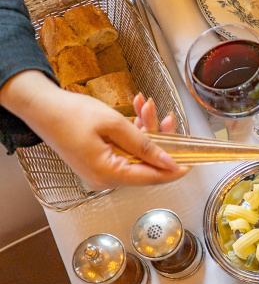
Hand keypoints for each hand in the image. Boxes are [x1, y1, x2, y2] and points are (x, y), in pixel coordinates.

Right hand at [1, 71, 188, 189]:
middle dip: (159, 138)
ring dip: (145, 129)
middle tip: (167, 117)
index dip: (174, 170)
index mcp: (108, 174)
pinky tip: (137, 111)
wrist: (41, 107)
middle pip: (146, 164)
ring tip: (146, 105)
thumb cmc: (70, 114)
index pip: (151, 178)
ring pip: (137, 154)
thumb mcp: (115, 125)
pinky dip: (132, 132)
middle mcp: (105, 178)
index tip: (192, 162)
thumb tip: (169, 161)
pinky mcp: (100, 162)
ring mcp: (102, 171)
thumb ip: (145, 145)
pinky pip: (125, 151)